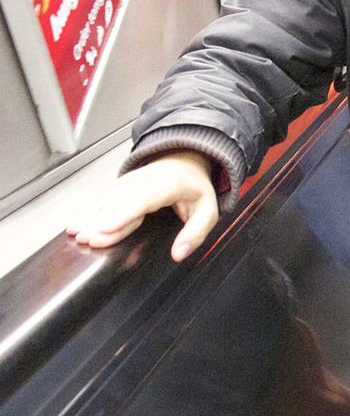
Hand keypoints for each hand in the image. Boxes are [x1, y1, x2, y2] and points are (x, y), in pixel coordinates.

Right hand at [67, 151, 219, 261]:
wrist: (183, 161)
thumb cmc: (195, 188)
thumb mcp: (208, 211)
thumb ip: (195, 233)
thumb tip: (180, 254)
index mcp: (168, 185)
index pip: (143, 200)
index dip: (123, 214)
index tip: (106, 228)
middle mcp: (145, 181)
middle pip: (120, 203)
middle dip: (102, 222)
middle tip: (87, 240)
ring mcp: (130, 182)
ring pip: (108, 201)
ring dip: (90, 218)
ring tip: (76, 235)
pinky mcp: (120, 186)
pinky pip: (103, 200)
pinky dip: (88, 213)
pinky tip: (76, 225)